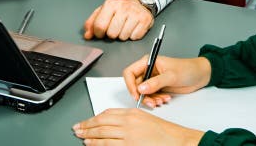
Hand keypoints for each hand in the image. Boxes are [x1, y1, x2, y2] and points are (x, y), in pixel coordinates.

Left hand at [72, 108, 203, 144]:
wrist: (178, 141)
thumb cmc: (165, 133)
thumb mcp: (145, 119)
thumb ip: (128, 120)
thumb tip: (111, 125)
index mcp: (132, 113)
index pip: (106, 114)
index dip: (93, 118)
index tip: (86, 121)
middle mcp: (128, 123)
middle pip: (101, 123)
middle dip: (87, 126)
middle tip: (77, 128)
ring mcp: (128, 136)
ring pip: (102, 134)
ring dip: (89, 135)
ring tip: (81, 136)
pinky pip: (108, 145)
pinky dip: (97, 145)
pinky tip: (91, 145)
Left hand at [83, 0, 153, 39]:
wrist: (138, 2)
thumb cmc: (118, 9)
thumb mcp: (102, 12)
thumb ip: (92, 23)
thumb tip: (87, 35)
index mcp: (110, 4)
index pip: (99, 26)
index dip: (99, 33)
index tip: (101, 31)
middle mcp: (123, 7)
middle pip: (112, 34)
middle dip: (112, 34)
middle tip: (115, 28)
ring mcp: (135, 13)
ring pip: (123, 37)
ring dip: (122, 35)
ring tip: (124, 27)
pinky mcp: (145, 19)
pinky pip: (135, 37)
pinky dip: (133, 35)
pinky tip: (132, 27)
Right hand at [123, 55, 211, 107]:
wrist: (200, 75)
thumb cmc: (187, 69)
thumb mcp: (171, 76)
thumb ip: (155, 83)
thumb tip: (140, 89)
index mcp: (148, 62)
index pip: (130, 72)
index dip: (130, 84)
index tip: (136, 95)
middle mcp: (148, 70)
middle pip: (135, 85)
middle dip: (142, 95)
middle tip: (151, 102)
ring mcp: (153, 79)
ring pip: (143, 93)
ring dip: (151, 99)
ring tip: (161, 101)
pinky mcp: (158, 87)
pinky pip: (151, 96)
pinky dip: (156, 100)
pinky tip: (165, 99)